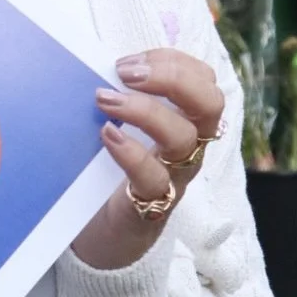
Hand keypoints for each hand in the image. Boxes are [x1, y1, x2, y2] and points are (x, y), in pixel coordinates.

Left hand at [72, 49, 224, 270]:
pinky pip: (154, 179)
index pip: (201, 80)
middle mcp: (187, 147)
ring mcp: (173, 176)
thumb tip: (87, 64)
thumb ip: (114, 97)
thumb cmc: (110, 169)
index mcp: (182, 120)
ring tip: (104, 99)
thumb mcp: (117, 125)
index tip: (127, 60)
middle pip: (210, 104)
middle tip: (127, 73)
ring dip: (146, 110)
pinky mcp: (152, 205)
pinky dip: (132, 153)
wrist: (106, 235)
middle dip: (173, 78)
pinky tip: (107, 135)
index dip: (171, 61)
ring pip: (185, 139)